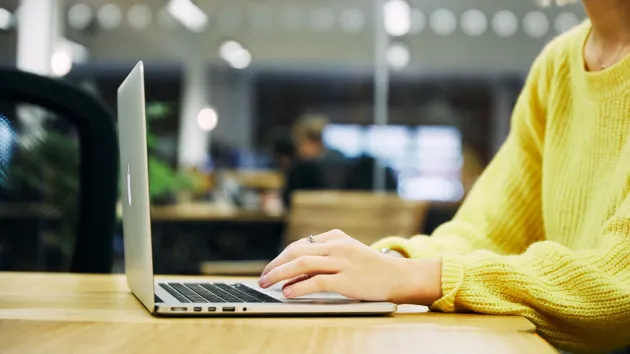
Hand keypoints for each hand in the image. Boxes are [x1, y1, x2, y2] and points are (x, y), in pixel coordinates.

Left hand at [259, 229, 442, 304]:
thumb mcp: (347, 252)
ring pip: (301, 263)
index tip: (271, 269)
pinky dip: (297, 286)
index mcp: (335, 236)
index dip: (281, 257)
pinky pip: (315, 281)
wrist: (397, 276)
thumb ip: (324, 256)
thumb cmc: (369, 268)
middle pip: (296, 251)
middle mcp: (336, 245)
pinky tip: (287, 292)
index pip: (300, 244)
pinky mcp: (346, 279)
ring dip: (279, 273)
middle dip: (275, 264)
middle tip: (262, 277)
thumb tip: (293, 271)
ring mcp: (341, 261)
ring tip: (268, 283)